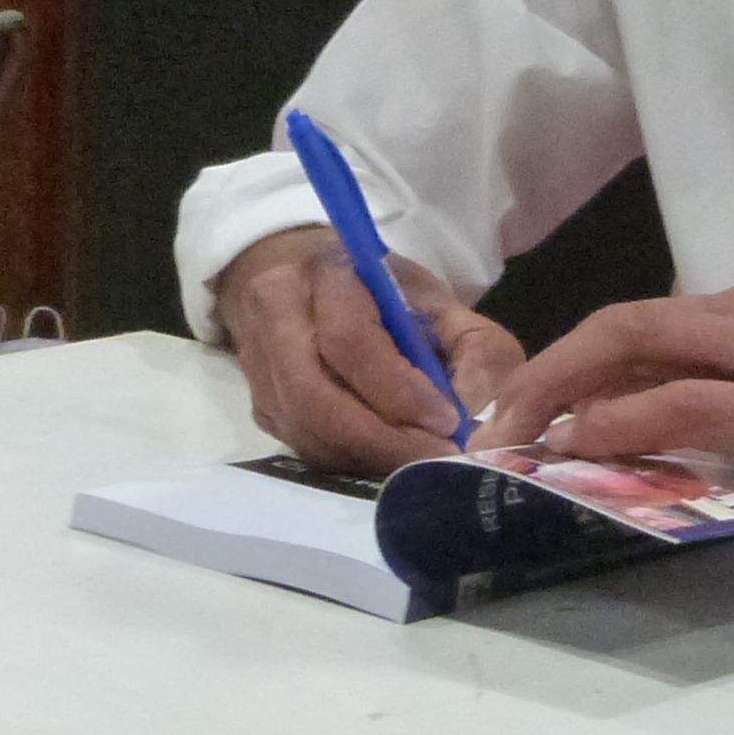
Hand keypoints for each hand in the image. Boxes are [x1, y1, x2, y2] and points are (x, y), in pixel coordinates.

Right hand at [211, 227, 526, 475]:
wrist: (314, 286)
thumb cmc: (385, 294)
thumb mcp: (443, 304)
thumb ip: (475, 351)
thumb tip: (470, 414)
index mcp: (325, 272)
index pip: (350, 342)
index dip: (399, 391)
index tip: (446, 422)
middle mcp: (276, 313)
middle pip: (314, 397)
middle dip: (381, 441)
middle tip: (433, 461)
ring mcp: (258, 363)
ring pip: (304, 429)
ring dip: (365, 457)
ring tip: (415, 462)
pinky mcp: (260, 405)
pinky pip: (301, 446)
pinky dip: (348, 461)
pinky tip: (384, 457)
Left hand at [481, 262, 733, 520]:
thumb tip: (709, 435)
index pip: (662, 319)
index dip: (588, 358)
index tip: (543, 401)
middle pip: (629, 321)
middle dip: (548, 368)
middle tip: (498, 423)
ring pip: (642, 349)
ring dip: (564, 395)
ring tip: (518, 442)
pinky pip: (690, 403)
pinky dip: (625, 421)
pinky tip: (587, 446)